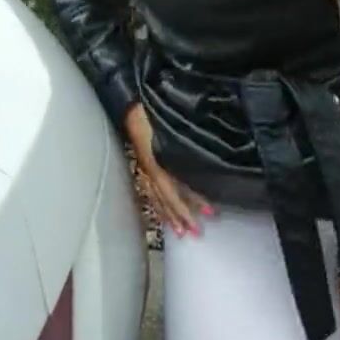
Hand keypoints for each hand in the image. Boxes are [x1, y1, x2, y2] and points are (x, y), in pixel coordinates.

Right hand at [123, 103, 213, 237]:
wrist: (129, 105)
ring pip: (157, 198)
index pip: (175, 191)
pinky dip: (158, 204)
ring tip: (179, 231)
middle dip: (181, 217)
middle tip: (195, 234)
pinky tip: (163, 210)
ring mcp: (144, 169)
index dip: (192, 203)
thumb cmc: (151, 114)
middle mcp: (150, 170)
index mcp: (157, 164)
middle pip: (166, 200)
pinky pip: (150, 190)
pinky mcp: (143, 165)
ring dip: (169, 215)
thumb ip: (185, 148)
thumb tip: (202, 164)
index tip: (210, 213)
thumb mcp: (170, 130)